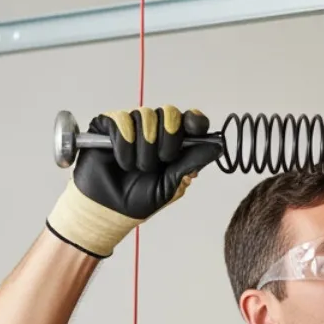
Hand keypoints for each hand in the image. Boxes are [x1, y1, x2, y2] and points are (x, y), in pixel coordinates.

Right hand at [45, 105, 219, 257]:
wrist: (109, 210)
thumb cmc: (138, 200)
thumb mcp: (172, 184)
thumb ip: (191, 162)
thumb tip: (216, 147)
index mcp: (172, 143)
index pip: (189, 120)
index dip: (194, 120)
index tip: (195, 128)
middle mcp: (153, 131)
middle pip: (169, 113)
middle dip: (168, 138)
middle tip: (161, 161)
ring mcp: (130, 126)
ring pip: (145, 116)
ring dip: (144, 147)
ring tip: (136, 168)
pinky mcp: (107, 126)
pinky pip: (121, 120)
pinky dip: (124, 142)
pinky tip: (122, 160)